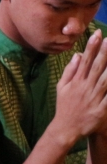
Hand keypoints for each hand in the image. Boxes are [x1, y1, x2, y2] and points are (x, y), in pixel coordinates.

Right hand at [53, 30, 106, 145]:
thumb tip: (76, 55)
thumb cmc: (65, 107)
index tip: (97, 34)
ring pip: (104, 80)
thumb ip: (69, 71)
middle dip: (103, 52)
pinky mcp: (100, 109)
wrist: (65, 129)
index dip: (91, 47)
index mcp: (75, 82)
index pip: (84, 61)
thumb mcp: (61, 88)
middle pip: (95, 67)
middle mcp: (84, 87)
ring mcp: (93, 98)